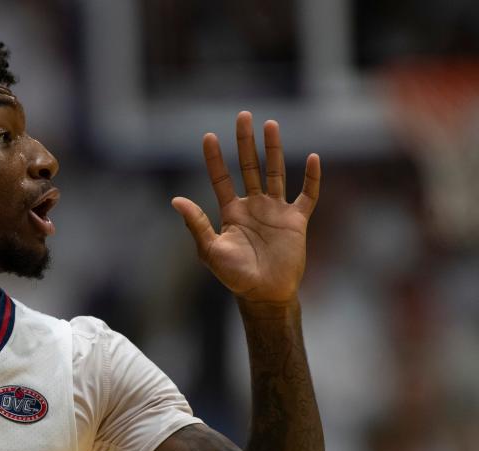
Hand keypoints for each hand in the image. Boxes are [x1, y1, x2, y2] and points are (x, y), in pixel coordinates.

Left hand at [172, 111, 320, 304]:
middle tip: (243, 116)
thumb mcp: (210, 251)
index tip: (208, 136)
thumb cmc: (234, 276)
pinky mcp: (296, 221)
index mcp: (231, 212)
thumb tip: (176, 200)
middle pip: (249, 166)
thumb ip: (196, 224)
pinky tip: (313, 158)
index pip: (221, 178)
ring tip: (270, 125)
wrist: (264, 294)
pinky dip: (312, 178)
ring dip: (273, 149)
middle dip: (245, 142)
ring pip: (275, 172)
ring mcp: (275, 211)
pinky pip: (307, 195)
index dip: (215, 159)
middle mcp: (253, 206)